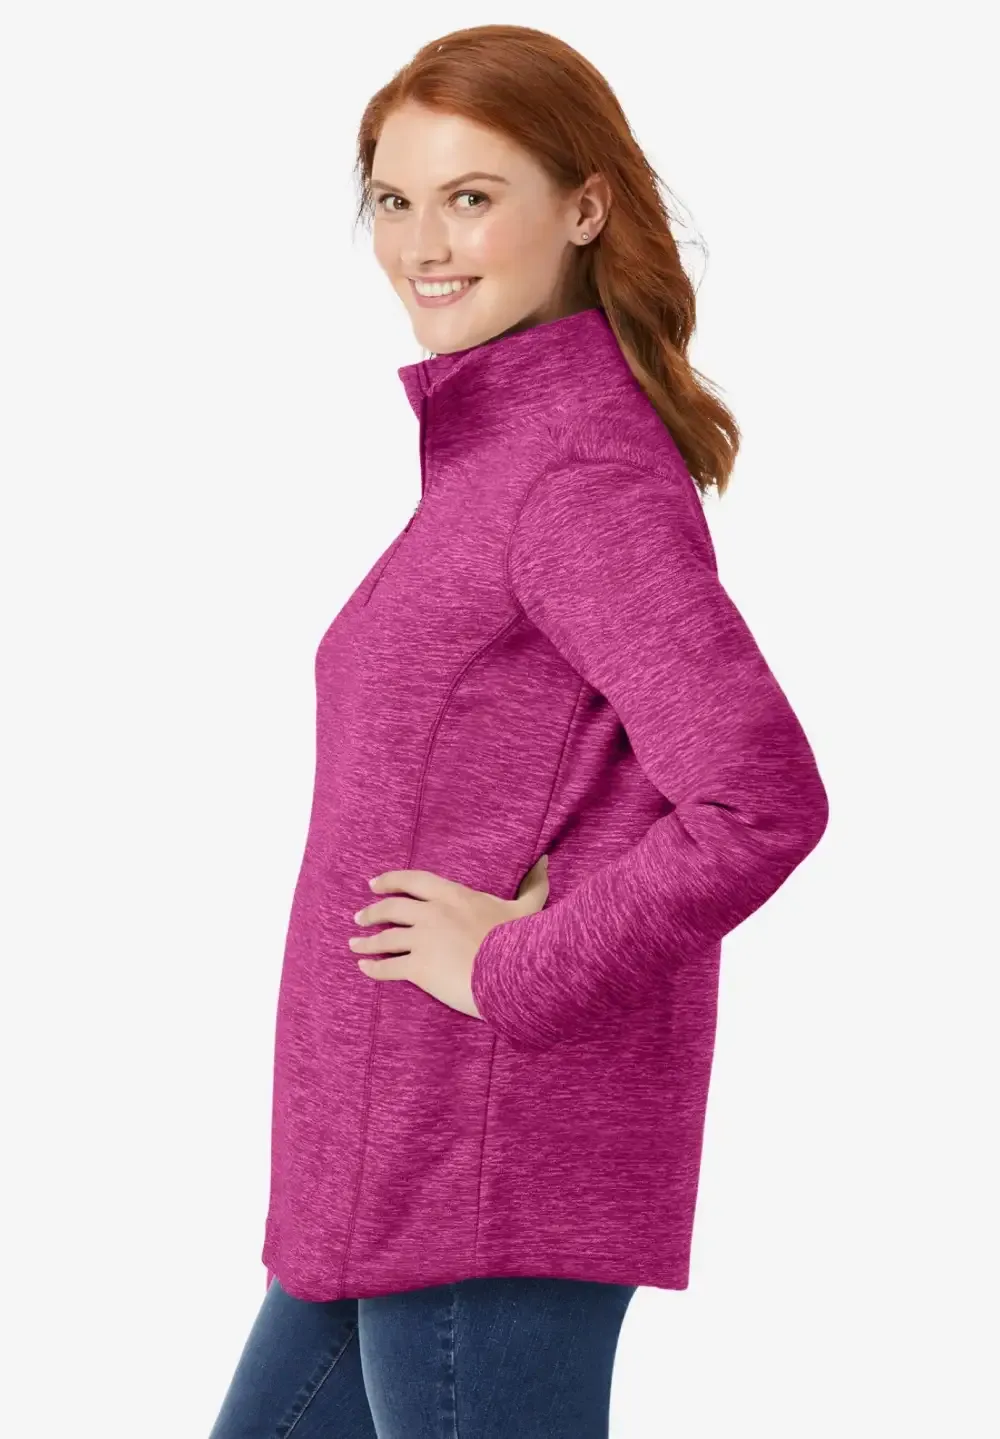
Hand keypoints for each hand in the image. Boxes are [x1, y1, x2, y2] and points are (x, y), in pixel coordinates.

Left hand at [349, 855, 549, 1018]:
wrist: (510, 973)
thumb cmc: (519, 940)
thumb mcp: (528, 909)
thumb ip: (534, 886)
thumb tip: (546, 862)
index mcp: (453, 896)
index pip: (413, 881)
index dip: (391, 881)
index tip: (374, 883)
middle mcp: (432, 914)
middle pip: (392, 909)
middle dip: (373, 911)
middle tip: (360, 916)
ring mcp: (422, 940)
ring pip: (385, 938)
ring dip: (367, 941)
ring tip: (355, 944)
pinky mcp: (418, 968)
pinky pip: (388, 967)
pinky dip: (373, 967)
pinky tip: (364, 968)